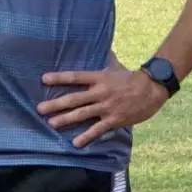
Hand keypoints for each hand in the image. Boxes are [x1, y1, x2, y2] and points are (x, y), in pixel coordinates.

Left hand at [38, 57, 168, 148]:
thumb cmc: (131, 77)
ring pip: (82, 114)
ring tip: (51, 123)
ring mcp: (106, 107)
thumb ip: (105, 59)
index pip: (75, 77)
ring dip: (65, 119)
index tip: (44, 79)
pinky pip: (98, 130)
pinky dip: (86, 137)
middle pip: (74, 98)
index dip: (59, 78)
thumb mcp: (115, 66)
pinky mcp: (114, 120)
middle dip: (55, 104)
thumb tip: (102, 47)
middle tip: (39, 109)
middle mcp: (100, 92)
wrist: (152, 89)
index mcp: (99, 78)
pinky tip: (75, 143)